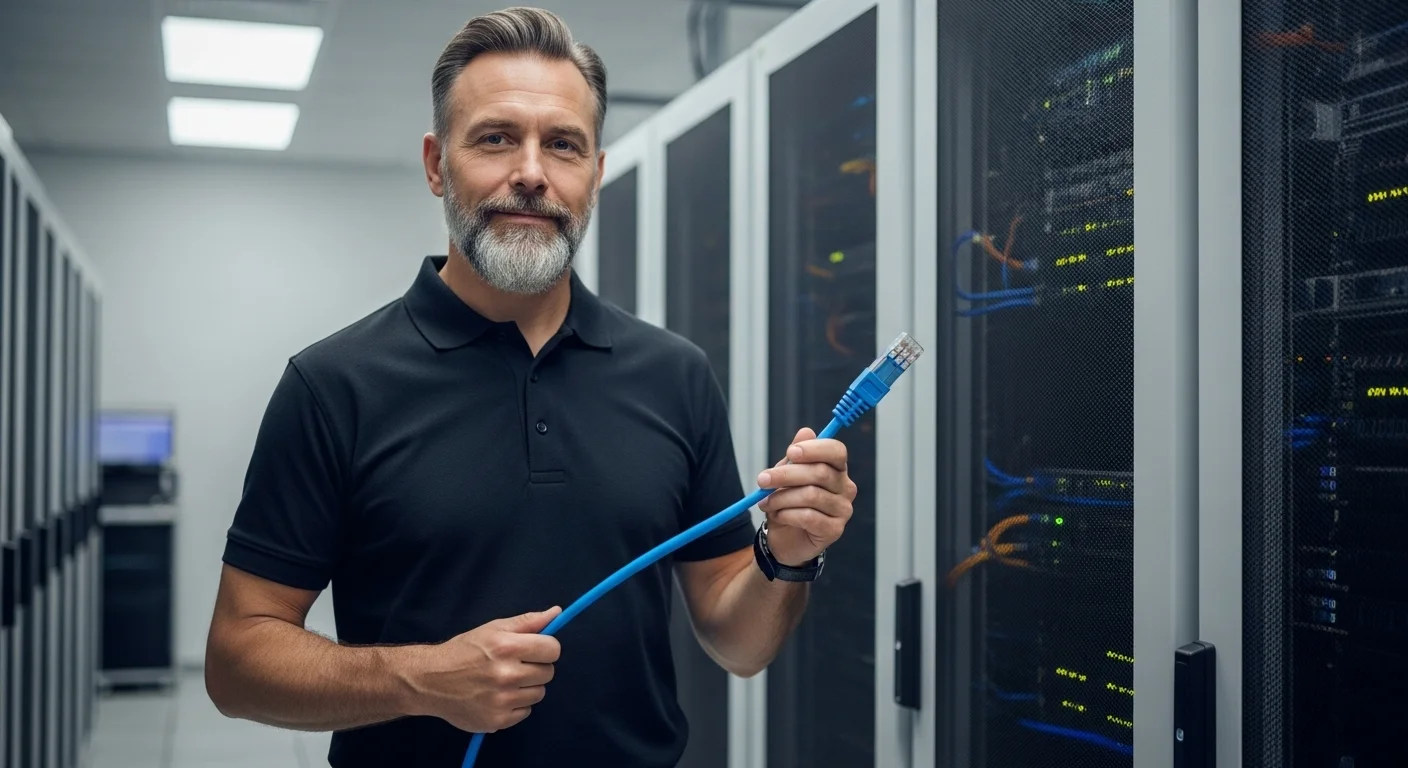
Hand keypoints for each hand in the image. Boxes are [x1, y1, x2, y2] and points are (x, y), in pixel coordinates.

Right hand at [401, 607, 561, 732]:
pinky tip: (498, 697)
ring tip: (505, 681)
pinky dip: (515, 705)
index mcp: (506, 647)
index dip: (546, 648)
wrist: (431, 681)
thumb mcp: (493, 629)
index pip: (552, 649)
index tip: (535, 649)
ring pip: (538, 693)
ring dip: (527, 687)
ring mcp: (502, 701)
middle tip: (515, 665)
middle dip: (536, 667)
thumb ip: (527, 622)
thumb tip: (557, 613)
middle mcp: (505, 675)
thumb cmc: (464, 650)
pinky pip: (525, 712)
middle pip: (548, 673)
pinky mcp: (497, 721)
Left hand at [755, 428, 857, 566]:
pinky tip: (778, 516)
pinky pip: (809, 517)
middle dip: (786, 474)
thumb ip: (795, 456)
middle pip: (819, 473)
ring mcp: (843, 510)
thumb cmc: (788, 502)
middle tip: (762, 480)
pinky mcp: (835, 530)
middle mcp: (845, 488)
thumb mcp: (786, 475)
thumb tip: (805, 431)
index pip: (836, 451)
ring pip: (811, 495)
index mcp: (836, 469)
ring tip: (766, 503)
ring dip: (782, 498)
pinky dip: (787, 514)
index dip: (814, 449)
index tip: (790, 453)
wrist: (784, 538)